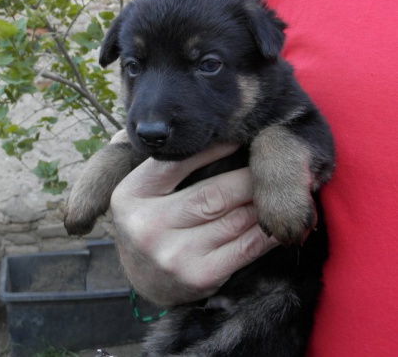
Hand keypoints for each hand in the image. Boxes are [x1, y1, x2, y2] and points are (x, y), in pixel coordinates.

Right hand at [110, 143, 278, 306]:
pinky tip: (279, 219)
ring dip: (262, 203)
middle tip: (270, 165)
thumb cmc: (148, 221)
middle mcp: (149, 224)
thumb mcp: (142, 190)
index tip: (239, 139)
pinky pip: (246, 247)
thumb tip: (210, 133)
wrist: (142, 277)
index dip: (213, 149)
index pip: (177, 163)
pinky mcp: (200, 276)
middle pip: (214, 193)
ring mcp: (174, 254)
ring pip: (235, 219)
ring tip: (279, 188)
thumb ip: (166, 163)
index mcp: (132, 194)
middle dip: (249, 178)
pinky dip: (268, 231)